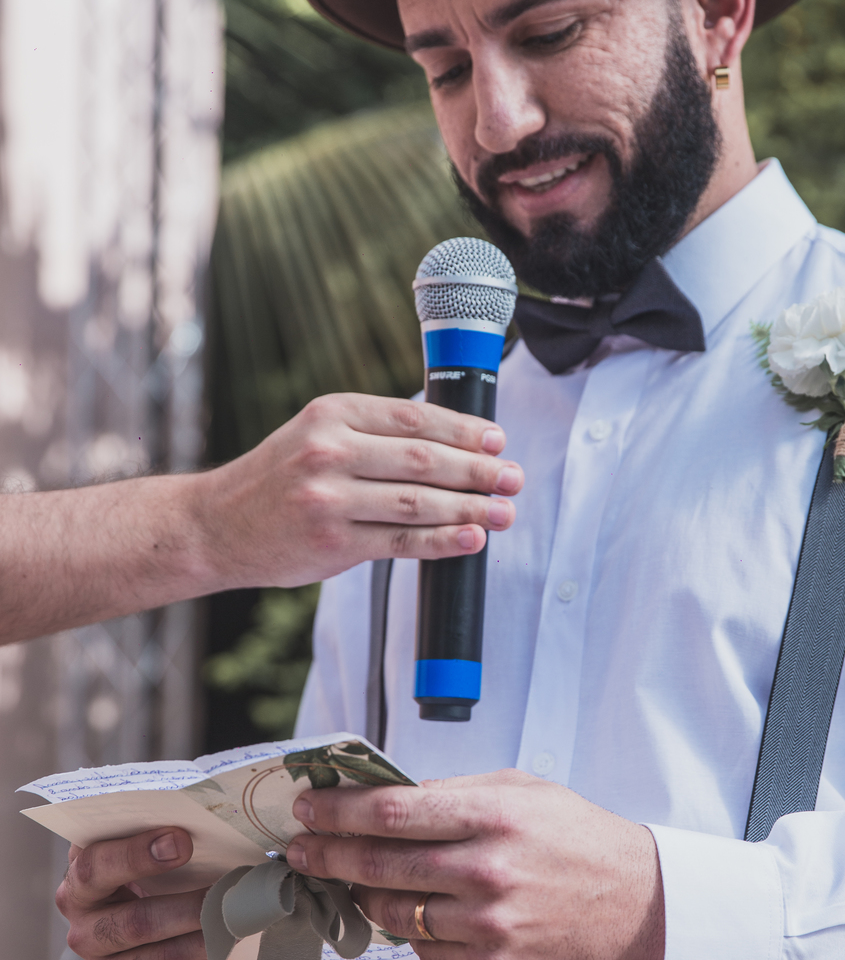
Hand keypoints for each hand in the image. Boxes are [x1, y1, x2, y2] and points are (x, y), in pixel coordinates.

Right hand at [55, 829, 237, 959]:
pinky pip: (160, 958)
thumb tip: (207, 827)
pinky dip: (197, 944)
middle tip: (186, 848)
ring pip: (137, 922)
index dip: (125, 837)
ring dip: (186, 907)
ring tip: (222, 896)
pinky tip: (223, 932)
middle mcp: (77, 900)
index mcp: (84, 862)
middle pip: (95, 875)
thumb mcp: (161, 869)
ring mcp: (90, 942)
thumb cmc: (168, 898)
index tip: (172, 832)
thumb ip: (167, 847)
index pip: (89, 841)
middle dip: (140, 858)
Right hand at [191, 392, 523, 588]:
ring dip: (470, 507)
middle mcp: (329, 452)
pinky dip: (442, 541)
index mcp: (332, 414)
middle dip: (477, 469)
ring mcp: (329, 500)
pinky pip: (401, 542)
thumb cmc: (280, 478)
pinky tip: (473, 538)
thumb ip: (375, 433)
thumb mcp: (316, 434)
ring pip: (417, 502)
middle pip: (423, 459)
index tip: (498, 441)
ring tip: (504, 511)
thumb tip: (457, 444)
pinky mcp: (333, 544)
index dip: (464, 430)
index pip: (414, 418)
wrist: (215, 525)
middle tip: (513, 478)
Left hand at [286, 771, 664, 959]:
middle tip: (301, 849)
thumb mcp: (522, 790)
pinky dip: (412, 933)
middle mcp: (486, 871)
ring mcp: (489, 925)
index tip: (308, 808)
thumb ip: (455, 791)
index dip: (337, 811)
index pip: (391, 813)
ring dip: (364, 898)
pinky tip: (417, 915)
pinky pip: (425, 953)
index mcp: (492, 816)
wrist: (638, 902)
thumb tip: (385, 796)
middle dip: (328, 855)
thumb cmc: (577, 838)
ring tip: (357, 883)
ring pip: (394, 915)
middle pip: (378, 865)